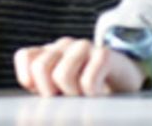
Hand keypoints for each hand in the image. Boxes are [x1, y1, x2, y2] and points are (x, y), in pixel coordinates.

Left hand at [13, 37, 142, 96]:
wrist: (126, 79)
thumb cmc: (89, 88)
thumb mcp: (62, 88)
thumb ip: (44, 88)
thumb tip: (32, 105)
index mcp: (49, 52)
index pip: (25, 56)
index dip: (29, 79)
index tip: (46, 92)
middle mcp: (64, 45)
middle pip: (40, 68)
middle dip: (51, 91)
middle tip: (66, 97)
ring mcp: (84, 47)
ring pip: (62, 76)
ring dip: (73, 94)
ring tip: (83, 95)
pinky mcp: (104, 54)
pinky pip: (88, 82)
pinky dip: (92, 95)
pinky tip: (99, 93)